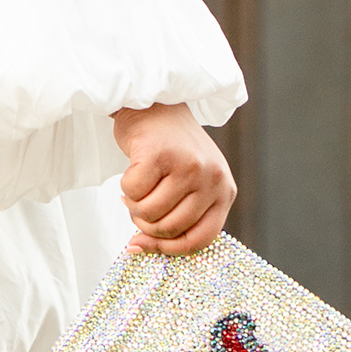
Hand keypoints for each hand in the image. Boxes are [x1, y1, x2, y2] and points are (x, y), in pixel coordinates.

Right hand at [114, 102, 234, 255]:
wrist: (155, 103)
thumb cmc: (169, 150)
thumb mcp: (191, 183)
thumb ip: (182, 214)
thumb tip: (142, 248)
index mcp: (224, 189)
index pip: (202, 238)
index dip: (170, 248)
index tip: (144, 245)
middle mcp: (212, 178)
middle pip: (171, 229)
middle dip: (145, 224)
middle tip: (137, 205)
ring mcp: (188, 165)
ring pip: (150, 213)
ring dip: (133, 205)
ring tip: (136, 187)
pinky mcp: (161, 154)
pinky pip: (133, 192)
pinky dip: (126, 187)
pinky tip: (131, 171)